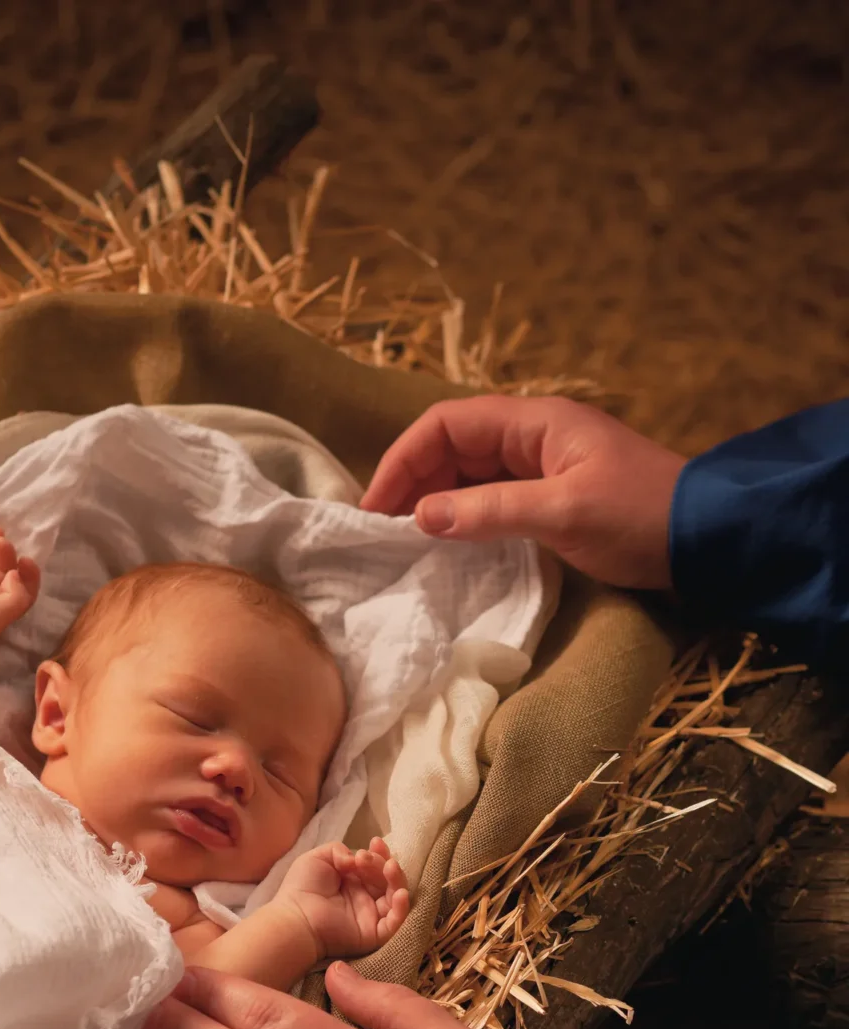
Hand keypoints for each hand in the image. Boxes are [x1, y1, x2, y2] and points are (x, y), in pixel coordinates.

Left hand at [275, 837, 409, 961]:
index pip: (375, 866)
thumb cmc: (301, 888)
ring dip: (397, 879)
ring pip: (395, 897)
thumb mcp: (318, 858)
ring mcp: (371, 916)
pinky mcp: (374, 934)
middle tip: (366, 859)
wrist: (296, 917)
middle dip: (382, 863)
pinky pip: (395, 922)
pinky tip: (400, 893)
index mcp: (352, 882)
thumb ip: (339, 850)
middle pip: (386, 878)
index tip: (374, 843)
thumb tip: (357, 857)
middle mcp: (364, 898)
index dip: (378, 853)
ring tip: (390, 867)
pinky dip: (402, 908)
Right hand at [360, 395, 684, 589]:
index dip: (404, 460)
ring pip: (468, 476)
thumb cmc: (640, 516)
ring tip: (404, 543)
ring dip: (433, 504)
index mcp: (534, 422)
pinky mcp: (553, 501)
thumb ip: (489, 512)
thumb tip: (420, 517)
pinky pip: (490, 502)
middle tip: (382, 533)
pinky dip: (462, 520)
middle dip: (411, 483)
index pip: (446, 424)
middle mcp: (533, 437)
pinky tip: (446, 548)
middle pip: (451, 448)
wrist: (709, 540)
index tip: (376, 508)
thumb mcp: (563, 512)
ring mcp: (543, 469)